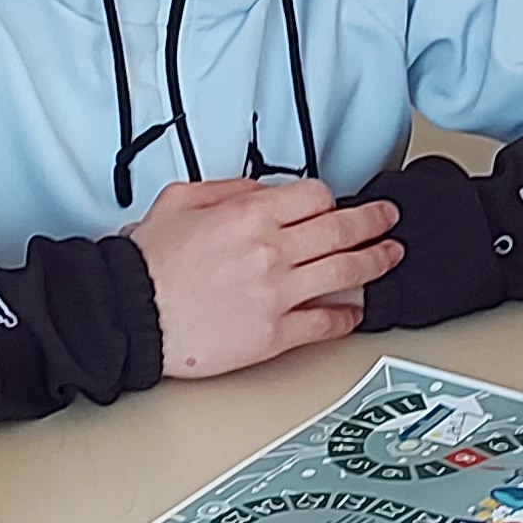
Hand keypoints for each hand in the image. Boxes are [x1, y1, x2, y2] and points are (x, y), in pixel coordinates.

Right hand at [133, 176, 401, 377]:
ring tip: (390, 256)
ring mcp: (277, 294)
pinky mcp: (275, 334)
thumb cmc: (149, 263)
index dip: (330, 199)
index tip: (334, 205)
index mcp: (250, 215)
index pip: (316, 197)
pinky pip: (326, 322)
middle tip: (388, 220)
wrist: (132, 315)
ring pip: (347, 272)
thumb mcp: (180, 199)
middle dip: (374, 221)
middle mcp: (271, 251)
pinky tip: (357, 310)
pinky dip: (349, 315)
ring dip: (376, 261)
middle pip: (342, 230)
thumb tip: (263, 190)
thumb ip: (228, 189)